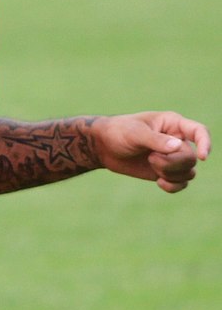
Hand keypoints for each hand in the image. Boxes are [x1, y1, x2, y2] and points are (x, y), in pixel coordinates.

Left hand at [93, 111, 210, 192]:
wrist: (104, 147)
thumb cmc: (119, 132)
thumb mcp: (135, 133)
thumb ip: (155, 140)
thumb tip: (177, 146)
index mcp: (172, 124)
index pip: (199, 131)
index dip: (205, 143)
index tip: (202, 156)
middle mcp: (176, 140)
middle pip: (191, 158)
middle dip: (172, 162)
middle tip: (151, 158)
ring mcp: (172, 157)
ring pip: (188, 172)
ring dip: (170, 173)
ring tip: (151, 164)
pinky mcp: (166, 171)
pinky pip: (181, 183)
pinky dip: (173, 186)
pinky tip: (159, 183)